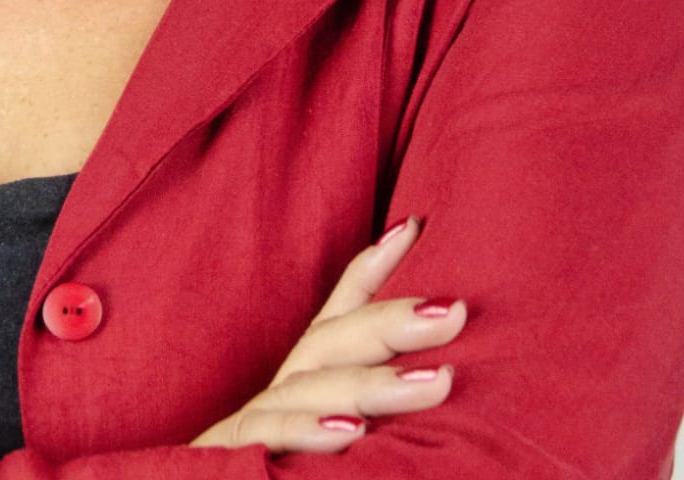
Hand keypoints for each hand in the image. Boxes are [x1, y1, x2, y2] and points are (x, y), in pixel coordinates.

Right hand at [189, 216, 465, 454]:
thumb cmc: (274, 468)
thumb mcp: (324, 430)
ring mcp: (254, 419)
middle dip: (392, 321)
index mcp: (304, 378)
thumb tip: (437, 383)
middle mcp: (280, 389)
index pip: (339, 317)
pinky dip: (306, 431)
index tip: (413, 227)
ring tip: (435, 382)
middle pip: (333, 341)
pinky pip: (267, 435)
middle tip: (453, 312)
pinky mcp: (230, 450)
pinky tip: (351, 434)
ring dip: (373, 384)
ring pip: (311, 386)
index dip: (373, 270)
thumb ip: (358, 409)